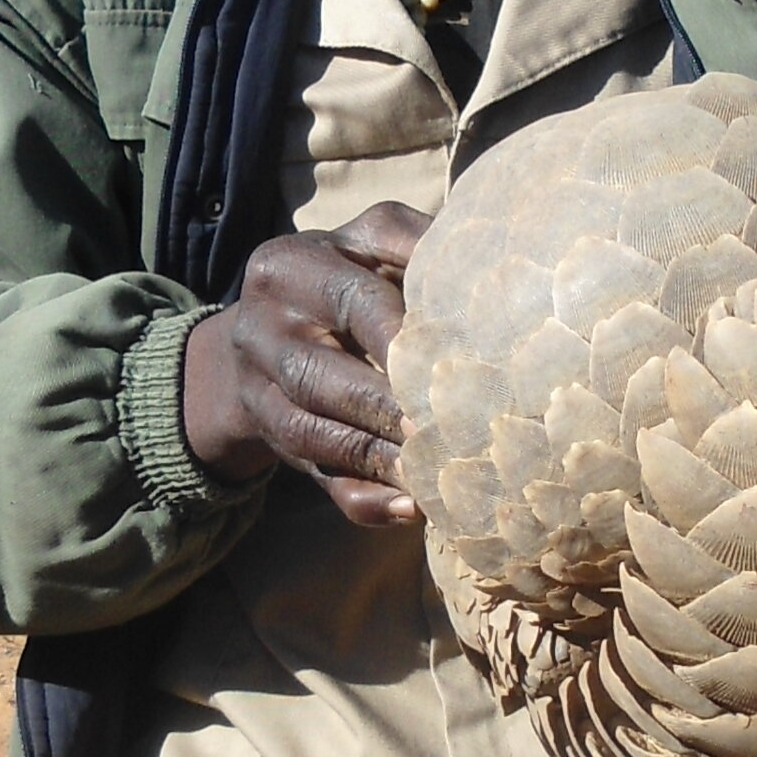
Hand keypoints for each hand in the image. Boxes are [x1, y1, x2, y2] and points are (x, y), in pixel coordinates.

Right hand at [180, 204, 432, 526]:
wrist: (261, 332)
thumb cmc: (347, 282)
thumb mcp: (372, 250)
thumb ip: (417, 251)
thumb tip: (500, 268)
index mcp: (293, 264)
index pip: (352, 297)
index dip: (400, 333)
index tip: (452, 360)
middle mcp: (262, 322)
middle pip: (317, 372)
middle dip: (383, 404)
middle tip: (445, 428)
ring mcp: (256, 384)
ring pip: (309, 429)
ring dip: (375, 456)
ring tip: (433, 472)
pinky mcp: (267, 433)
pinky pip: (312, 473)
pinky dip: (363, 495)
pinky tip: (409, 506)